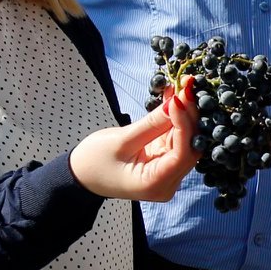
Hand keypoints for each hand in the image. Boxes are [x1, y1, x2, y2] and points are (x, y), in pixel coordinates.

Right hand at [70, 81, 196, 202]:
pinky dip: (174, 119)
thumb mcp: (122, 140)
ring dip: (183, 113)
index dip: (184, 124)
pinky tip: (172, 97)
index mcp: (156, 184)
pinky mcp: (163, 162)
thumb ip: (153, 123)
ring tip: (179, 86)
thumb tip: (177, 102)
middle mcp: (167, 183)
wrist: (80, 175)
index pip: (182, 153)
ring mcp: (167, 173)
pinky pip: (174, 138)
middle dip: (188, 115)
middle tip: (185, 85)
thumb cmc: (94, 162)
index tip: (179, 98)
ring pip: (185, 140)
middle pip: (190, 146)